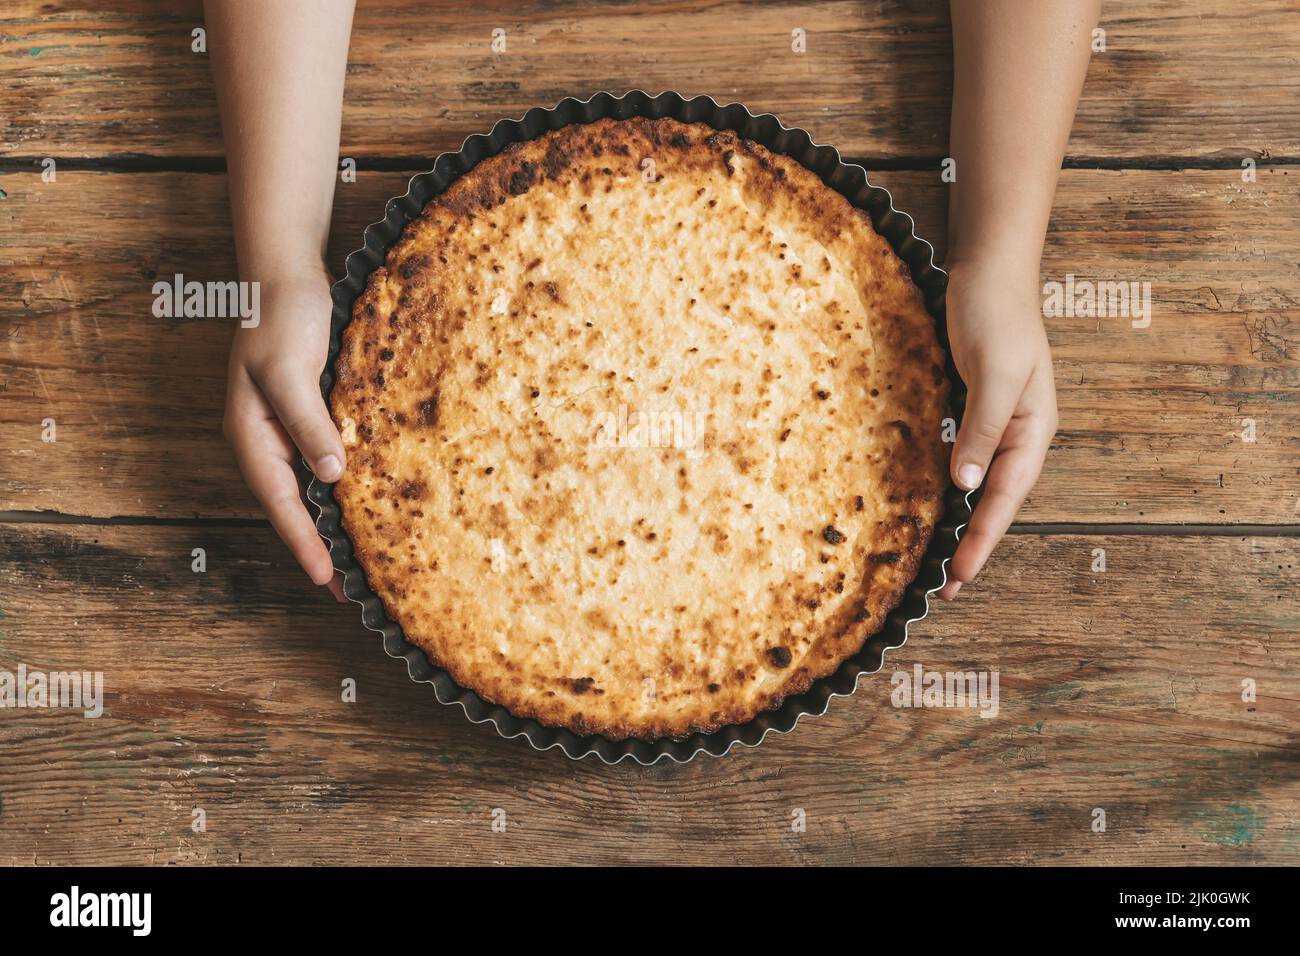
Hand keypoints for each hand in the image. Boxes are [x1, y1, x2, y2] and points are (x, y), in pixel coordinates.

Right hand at [223, 266, 346, 599]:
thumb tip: (331, 476)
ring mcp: (291, 428)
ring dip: (333, 521)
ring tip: (363, 558)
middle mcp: (269, 440)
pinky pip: (329, 460)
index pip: (280, 503)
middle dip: (318, 545)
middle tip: (350, 589)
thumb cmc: (283, 317)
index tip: (328, 581)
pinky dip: (346, 486)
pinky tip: (371, 501)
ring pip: (312, 487)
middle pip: (293, 505)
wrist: (289, 274)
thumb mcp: (290, 371)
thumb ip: (309, 422)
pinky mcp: (314, 414)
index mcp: (252, 436)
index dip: (303, 543)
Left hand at [938, 259, 1057, 599]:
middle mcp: (1017, 433)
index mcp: (1033, 430)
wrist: (987, 270)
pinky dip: (946, 488)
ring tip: (936, 561)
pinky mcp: (971, 409)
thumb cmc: (996, 316)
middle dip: (973, 545)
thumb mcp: (995, 374)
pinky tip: (928, 505)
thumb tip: (967, 485)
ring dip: (959, 522)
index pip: (1005, 498)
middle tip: (944, 590)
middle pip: (994, 501)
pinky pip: (960, 460)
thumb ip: (984, 429)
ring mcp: (994, 422)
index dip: (983, 540)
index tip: (959, 577)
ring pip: (977, 485)